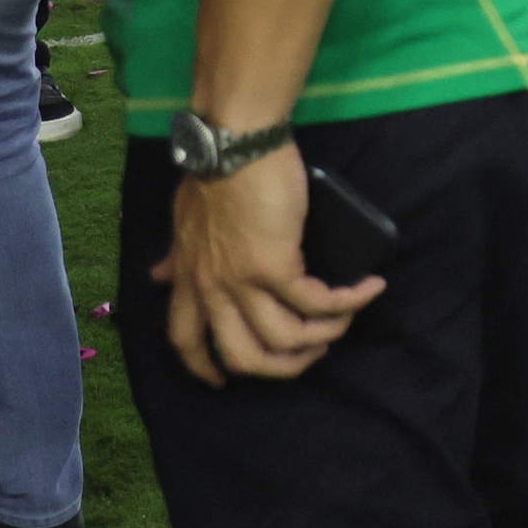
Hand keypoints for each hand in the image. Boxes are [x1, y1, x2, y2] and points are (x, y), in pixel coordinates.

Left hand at [156, 147, 387, 384]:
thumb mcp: (183, 221)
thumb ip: (175, 254)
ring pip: (285, 340)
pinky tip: (369, 288)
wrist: (232, 147)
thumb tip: (157, 274)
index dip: (206, 368)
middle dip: (282, 367)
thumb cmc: (211, 176)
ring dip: (324, 336)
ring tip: (346, 320)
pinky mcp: (276, 266)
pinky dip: (350, 302)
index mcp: (188, 280)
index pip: (186, 341)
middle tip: (310, 353)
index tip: (223, 380)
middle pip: (243, 357)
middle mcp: (212, 289)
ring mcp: (242, 282)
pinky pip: (318, 303)